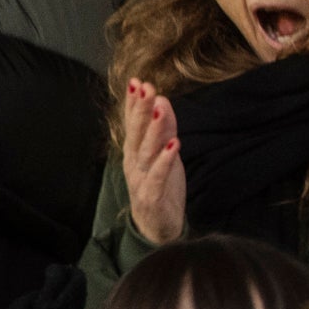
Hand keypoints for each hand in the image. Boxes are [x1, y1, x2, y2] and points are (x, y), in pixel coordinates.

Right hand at [121, 79, 186, 245]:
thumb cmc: (159, 186)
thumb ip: (164, 128)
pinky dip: (165, 162)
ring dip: (154, 130)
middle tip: (146, 87)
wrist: (156, 227)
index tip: (137, 81)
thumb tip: (163, 100)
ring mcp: (142, 180)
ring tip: (161, 109)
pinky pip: (159, 177)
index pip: (134, 123)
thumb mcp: (164, 153)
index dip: (135, 103)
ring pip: (147, 152)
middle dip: (141, 109)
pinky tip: (174, 146)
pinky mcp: (153, 196)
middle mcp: (135, 163)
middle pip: (137, 133)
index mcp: (135, 151)